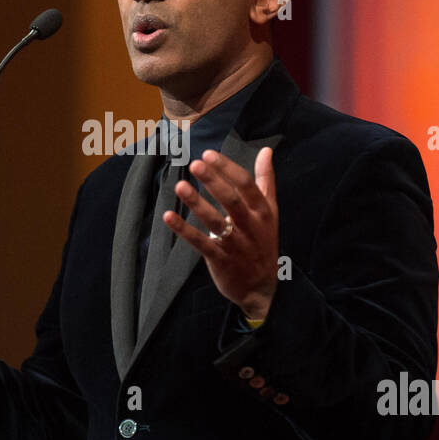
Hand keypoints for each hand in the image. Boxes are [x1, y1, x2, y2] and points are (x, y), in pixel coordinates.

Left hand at [162, 147, 278, 321]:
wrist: (262, 288)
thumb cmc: (263, 242)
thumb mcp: (270, 212)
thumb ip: (266, 180)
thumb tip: (265, 151)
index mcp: (262, 212)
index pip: (246, 186)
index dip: (227, 169)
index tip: (209, 155)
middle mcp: (250, 226)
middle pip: (231, 200)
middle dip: (214, 181)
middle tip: (196, 164)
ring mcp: (235, 245)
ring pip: (216, 222)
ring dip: (197, 203)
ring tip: (180, 186)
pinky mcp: (220, 260)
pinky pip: (201, 243)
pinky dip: (184, 230)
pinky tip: (168, 217)